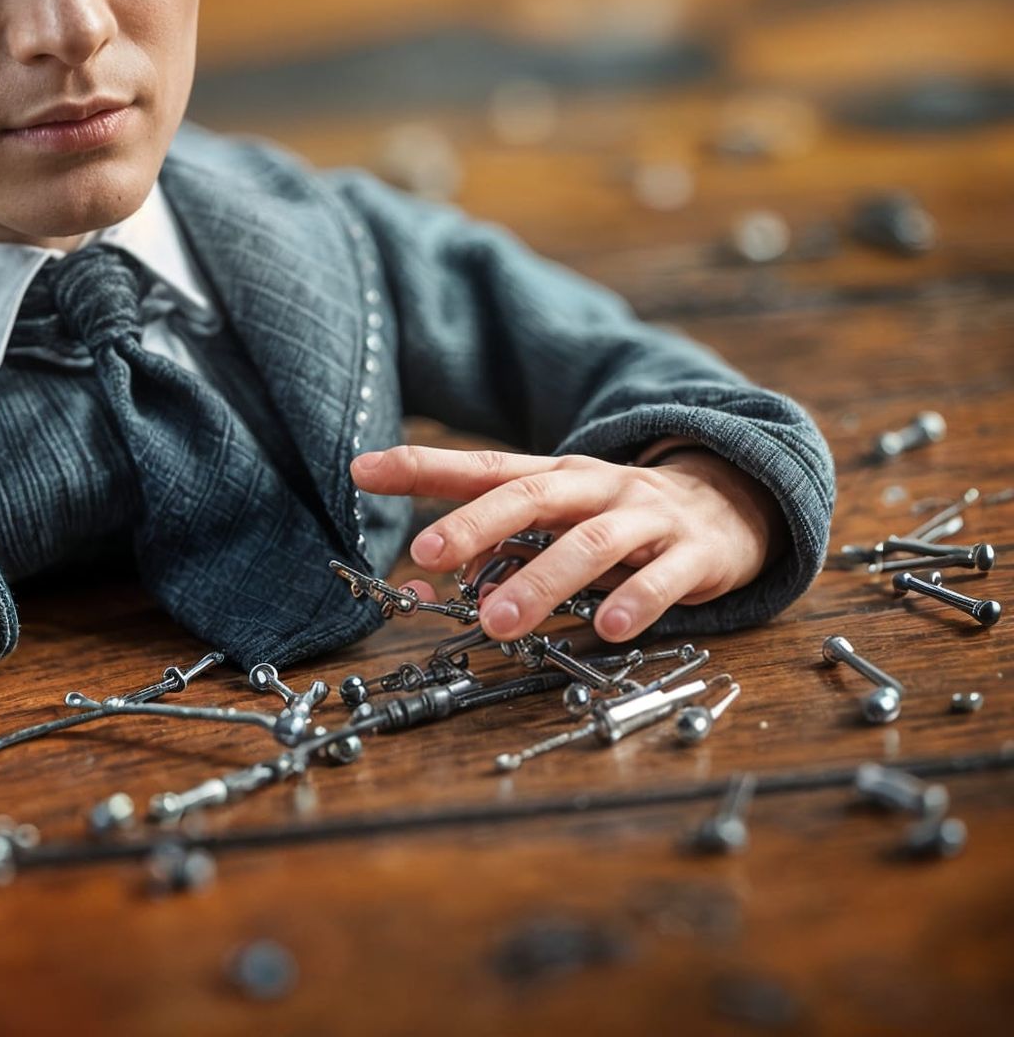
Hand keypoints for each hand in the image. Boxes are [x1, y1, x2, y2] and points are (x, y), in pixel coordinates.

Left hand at [349, 443, 783, 642]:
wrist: (731, 502)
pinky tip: (606, 627)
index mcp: (553, 477)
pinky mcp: (692, 553)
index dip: (421, 466)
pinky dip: (633, 600)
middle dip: (474, 524)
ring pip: (588, 542)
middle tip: (426, 554)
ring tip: (499, 620)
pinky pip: (661, 578)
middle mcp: (593, 487)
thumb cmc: (618, 518)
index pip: (479, 466)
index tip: (362, 470)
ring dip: (541, 580)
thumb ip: (492, 550)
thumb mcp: (556, 524)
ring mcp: (644, 517)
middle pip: (528, 496)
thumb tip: (417, 588)